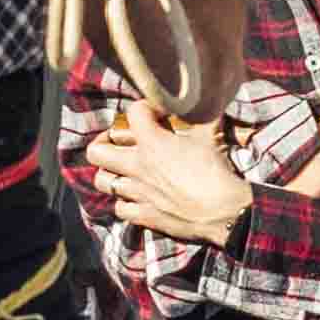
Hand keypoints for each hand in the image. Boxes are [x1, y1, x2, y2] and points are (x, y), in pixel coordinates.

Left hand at [81, 102, 257, 244]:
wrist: (223, 211)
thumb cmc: (216, 172)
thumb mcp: (211, 137)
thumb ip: (202, 119)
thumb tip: (207, 104)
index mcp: (152, 143)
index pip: (133, 112)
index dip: (144, 108)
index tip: (156, 114)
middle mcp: (137, 166)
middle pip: (96, 151)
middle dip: (104, 142)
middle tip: (118, 141)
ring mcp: (137, 192)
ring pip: (102, 181)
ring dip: (109, 173)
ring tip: (122, 169)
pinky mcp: (144, 215)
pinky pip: (120, 208)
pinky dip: (125, 202)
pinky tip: (136, 197)